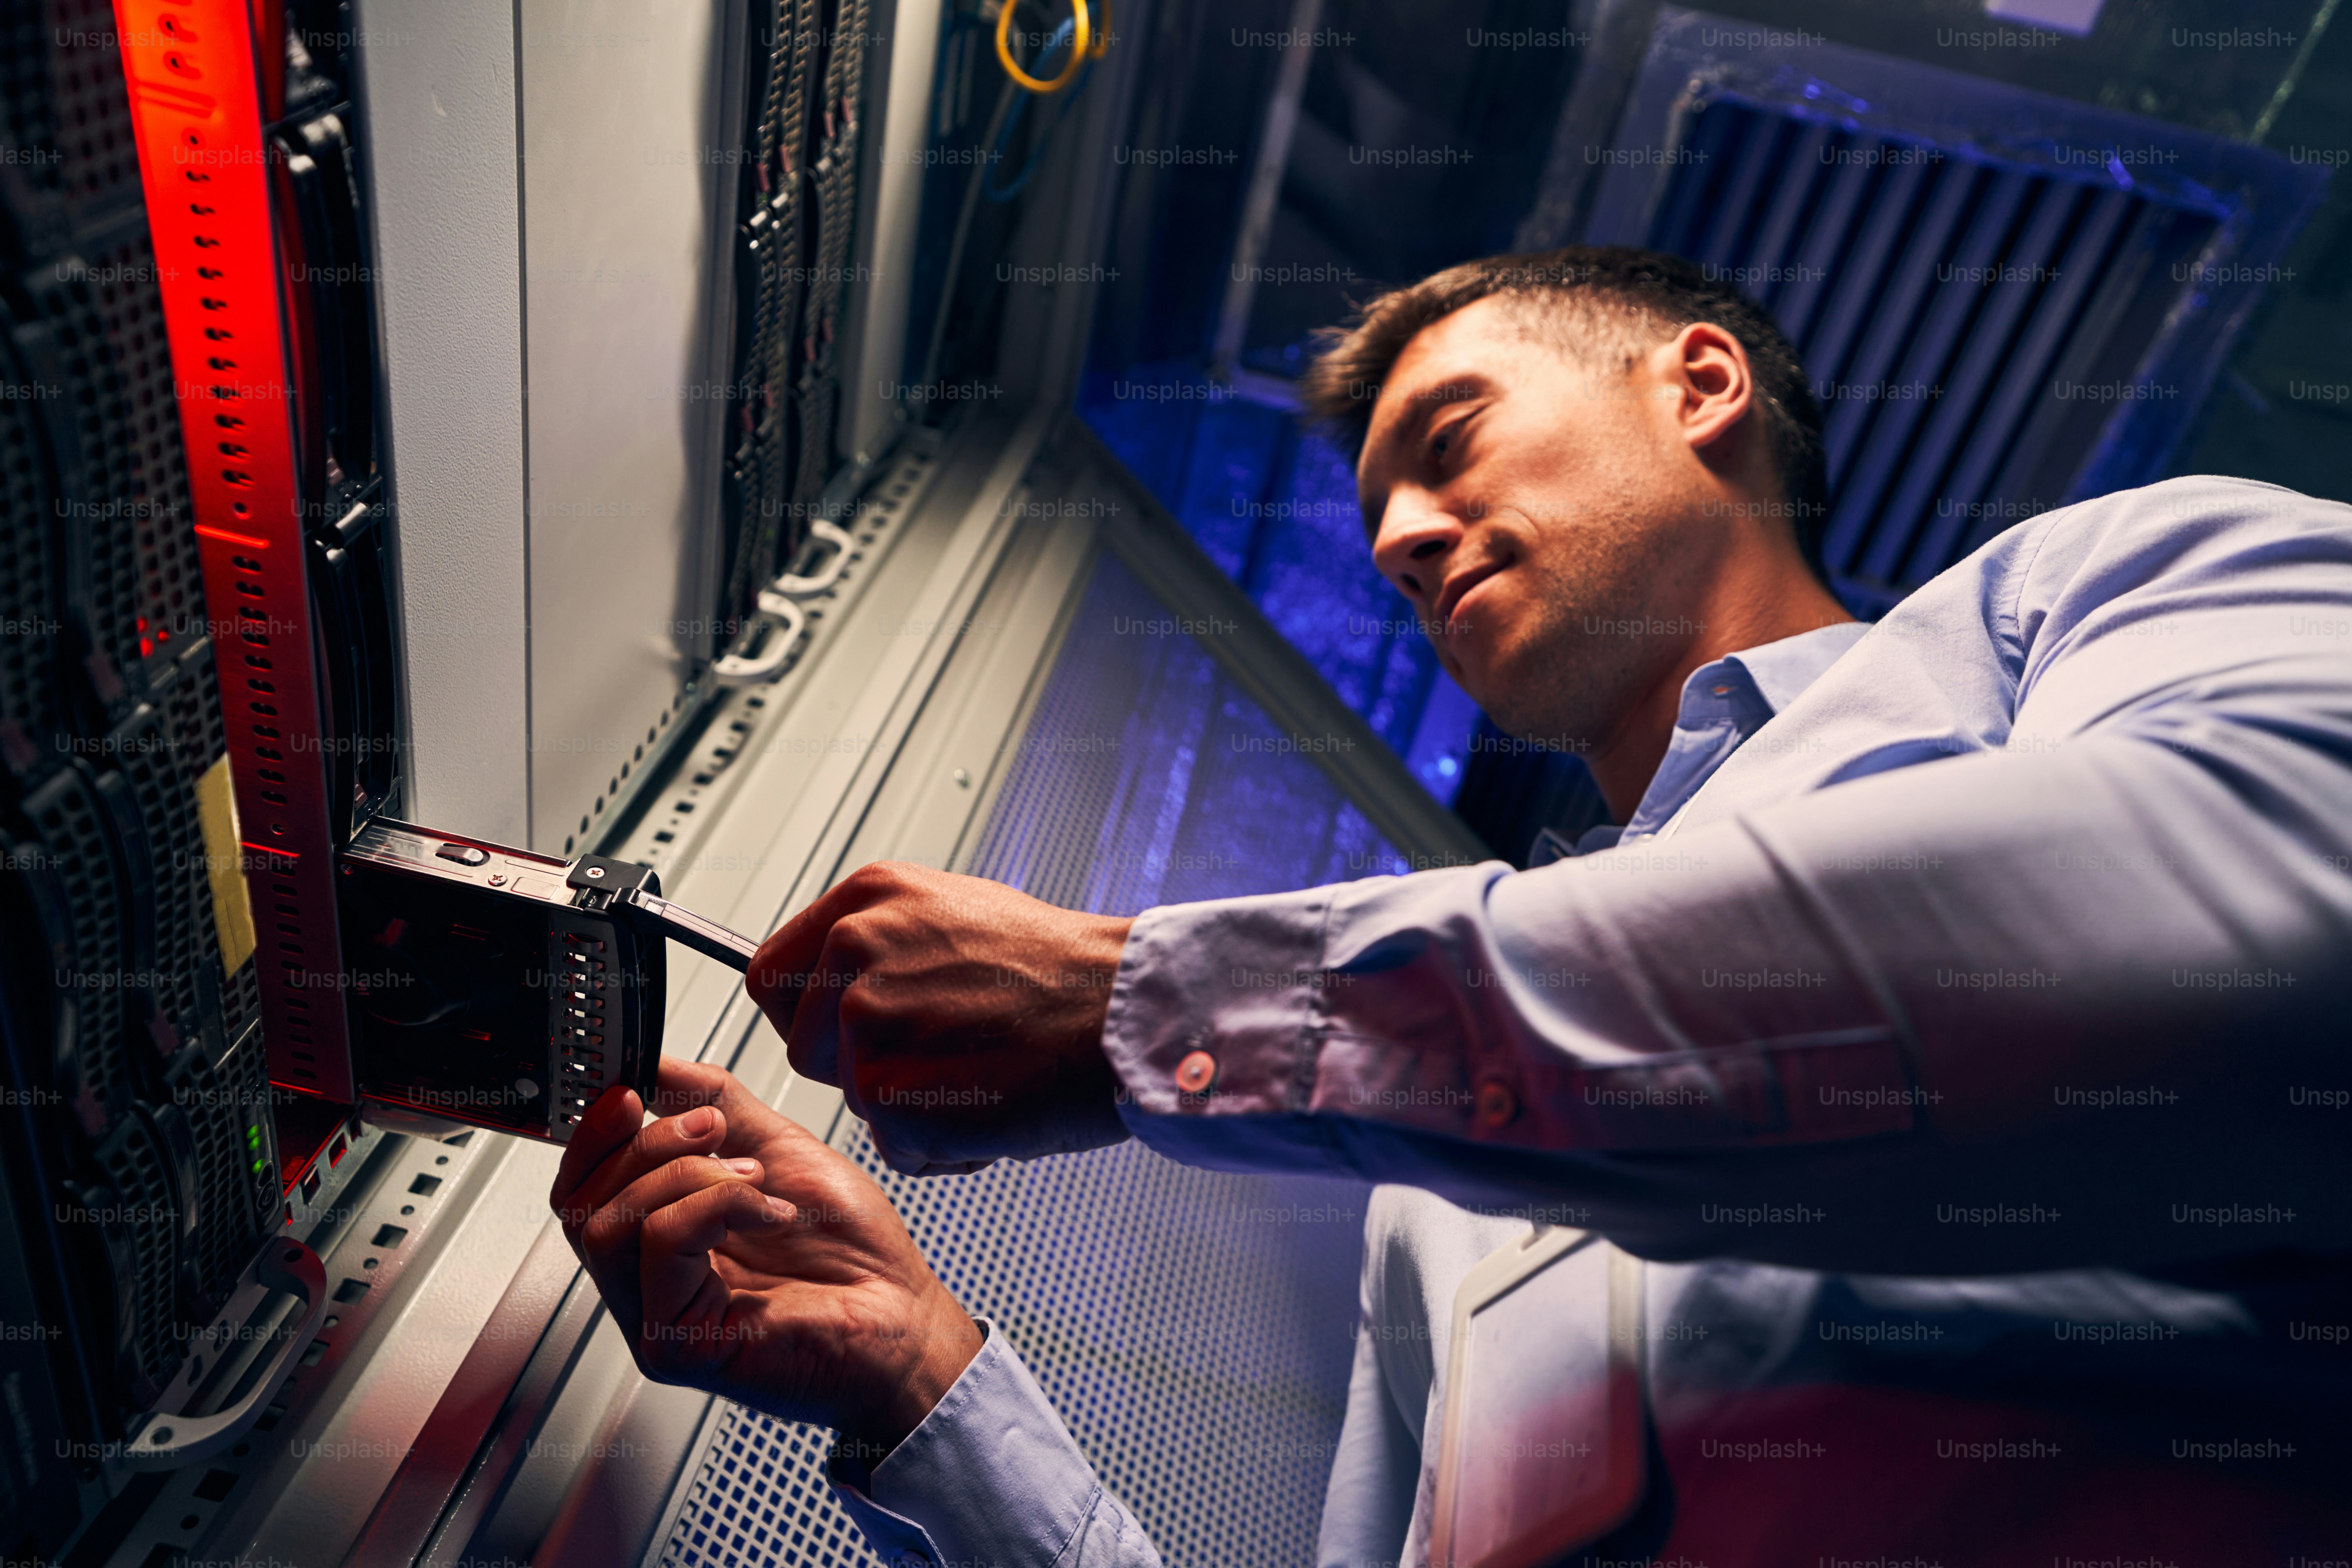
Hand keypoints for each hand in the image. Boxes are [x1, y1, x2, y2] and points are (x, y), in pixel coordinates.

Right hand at [549, 1058, 981, 1448]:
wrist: (904, 1316)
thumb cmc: (854, 1254)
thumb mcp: (779, 1150)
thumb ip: (716, 1104)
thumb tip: (658, 1065)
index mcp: (662, 1238)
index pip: (581, 1185)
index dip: (594, 1132)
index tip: (630, 1090)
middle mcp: (648, 1282)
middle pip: (580, 1201)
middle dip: (646, 1143)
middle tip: (711, 1127)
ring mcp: (655, 1318)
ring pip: (607, 1223)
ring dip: (683, 1174)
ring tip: (752, 1177)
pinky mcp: (676, 1345)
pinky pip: (661, 1243)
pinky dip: (717, 1205)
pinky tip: (769, 1212)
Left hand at [746, 861, 1136, 1171]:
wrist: (1122, 1009)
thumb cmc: (1061, 967)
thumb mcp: (957, 911)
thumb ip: (885, 939)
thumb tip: (834, 970)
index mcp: (868, 901)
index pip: (772, 974)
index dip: (804, 1014)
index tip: (840, 1030)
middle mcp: (854, 950)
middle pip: (800, 1045)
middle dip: (857, 1065)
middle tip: (938, 1054)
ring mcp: (867, 1022)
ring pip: (852, 1096)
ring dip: (907, 1105)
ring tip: (977, 1072)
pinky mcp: (889, 1091)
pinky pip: (893, 1143)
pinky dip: (939, 1145)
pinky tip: (990, 1104)